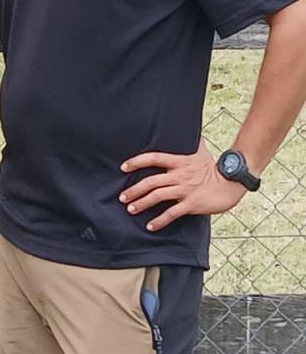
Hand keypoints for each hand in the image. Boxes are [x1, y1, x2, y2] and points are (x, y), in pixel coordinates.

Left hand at [119, 141, 246, 230]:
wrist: (231, 183)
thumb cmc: (214, 166)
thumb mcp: (200, 150)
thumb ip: (190, 141)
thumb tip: (188, 126)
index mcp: (179, 161)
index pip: (153, 158)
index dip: (137, 162)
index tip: (123, 167)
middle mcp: (179, 175)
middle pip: (151, 181)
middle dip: (134, 190)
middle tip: (123, 197)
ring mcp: (185, 190)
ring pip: (158, 197)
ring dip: (142, 204)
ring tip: (131, 209)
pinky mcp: (191, 204)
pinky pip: (171, 213)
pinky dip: (159, 220)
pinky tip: (150, 226)